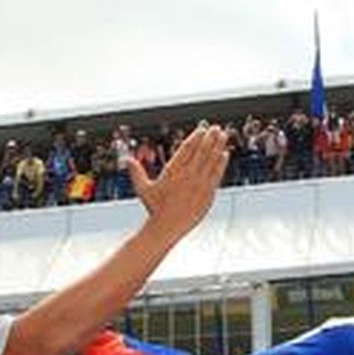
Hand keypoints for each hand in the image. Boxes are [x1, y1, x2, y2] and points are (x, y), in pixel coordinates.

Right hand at [131, 125, 227, 242]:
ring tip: (223, 134)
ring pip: (211, 160)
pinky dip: (221, 163)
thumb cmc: (154, 209)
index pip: (186, 149)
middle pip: (201, 151)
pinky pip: (216, 174)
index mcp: (173, 171)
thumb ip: (137, 173)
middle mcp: (187, 175)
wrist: (167, 227)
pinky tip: (225, 154)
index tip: (201, 129)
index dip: (195, 137)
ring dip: (218, 146)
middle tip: (215, 127)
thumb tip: (128, 160)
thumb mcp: (143, 189)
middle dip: (209, 138)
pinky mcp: (207, 194)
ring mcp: (199, 184)